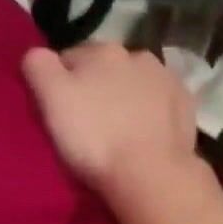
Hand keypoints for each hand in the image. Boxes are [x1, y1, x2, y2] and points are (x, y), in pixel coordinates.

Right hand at [22, 44, 197, 200]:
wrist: (150, 173)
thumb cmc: (94, 137)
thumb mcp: (52, 99)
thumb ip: (39, 67)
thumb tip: (37, 54)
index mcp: (101, 50)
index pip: (68, 58)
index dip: (59, 83)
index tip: (58, 110)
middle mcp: (136, 54)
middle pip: (104, 68)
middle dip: (95, 87)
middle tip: (87, 123)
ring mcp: (166, 77)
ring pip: (134, 82)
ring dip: (125, 97)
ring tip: (117, 129)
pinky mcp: (185, 103)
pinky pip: (159, 100)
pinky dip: (150, 111)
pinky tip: (143, 134)